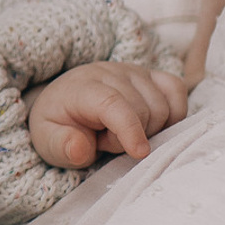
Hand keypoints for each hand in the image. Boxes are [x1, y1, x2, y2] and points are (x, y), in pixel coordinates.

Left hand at [26, 62, 187, 168]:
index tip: (139, 153)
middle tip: (106, 141)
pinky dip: (173, 114)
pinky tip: (152, 125)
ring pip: (163, 106)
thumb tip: (79, 149)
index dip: (129, 129)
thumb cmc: (59, 125)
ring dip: (150, 129)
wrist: (64, 103)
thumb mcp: (48, 141)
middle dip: (131, 137)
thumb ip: (61, 146)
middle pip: (143, 110)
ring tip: (121, 131)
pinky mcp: (151, 75)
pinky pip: (176, 91)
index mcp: (83, 87)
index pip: (113, 103)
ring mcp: (134, 71)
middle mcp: (111, 73)